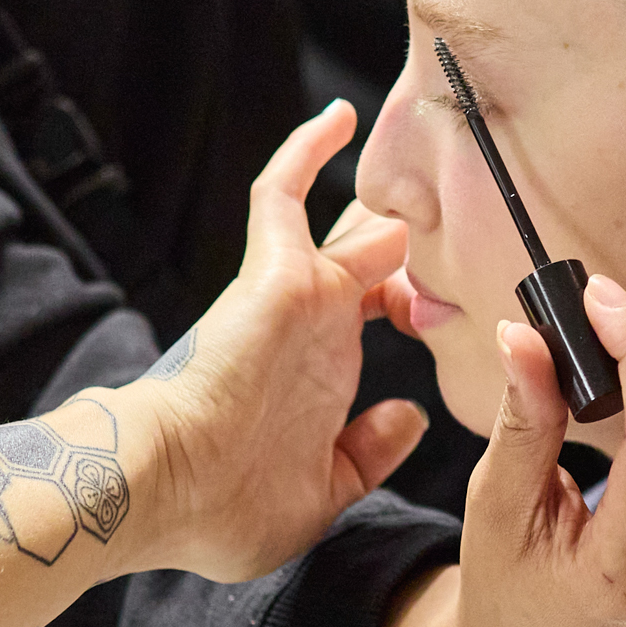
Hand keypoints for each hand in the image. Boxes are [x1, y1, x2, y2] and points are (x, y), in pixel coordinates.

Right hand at [122, 102, 428, 580]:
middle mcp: (315, 324)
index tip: (456, 303)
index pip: (375, 312)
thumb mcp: (321, 494)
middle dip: (419, 247)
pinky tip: (341, 116)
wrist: (162, 492)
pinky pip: (285, 189)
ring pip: (357, 223)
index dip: (421, 301)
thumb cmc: (221, 511)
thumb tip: (411, 415)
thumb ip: (368, 454)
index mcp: (323, 370)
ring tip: (438, 154)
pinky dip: (308, 148)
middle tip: (463, 226)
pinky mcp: (276, 272)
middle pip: (376, 258)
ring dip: (394, 201)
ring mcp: (298, 294)